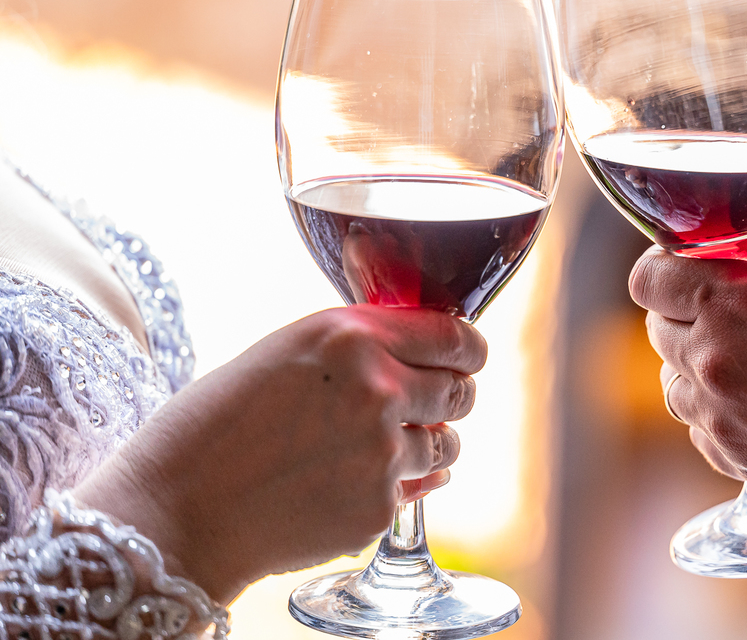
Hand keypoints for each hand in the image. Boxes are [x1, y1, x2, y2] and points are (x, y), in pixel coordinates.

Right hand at [74, 305, 484, 602]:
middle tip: (422, 403)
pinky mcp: (379, 508)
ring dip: (427, 443)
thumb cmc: (213, 425)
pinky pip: (419, 488)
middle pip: (461, 391)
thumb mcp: (285, 352)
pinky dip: (398, 484)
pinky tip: (354, 480)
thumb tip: (417, 351)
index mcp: (351, 337)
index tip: (468, 357)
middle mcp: (379, 389)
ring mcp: (383, 453)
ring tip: (375, 447)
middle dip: (449, 396)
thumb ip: (357, 345)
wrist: (176, 511)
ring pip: (447, 443)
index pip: (454, 337)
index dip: (468, 349)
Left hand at [629, 207, 746, 539]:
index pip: (649, 276)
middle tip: (746, 306)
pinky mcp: (736, 463)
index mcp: (741, 304)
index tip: (703, 264)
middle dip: (691, 308)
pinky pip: (699, 424)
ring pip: (673, 378)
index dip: (670, 263)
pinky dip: (720, 408)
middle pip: (658, 325)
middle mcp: (716, 364)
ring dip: (702, 359)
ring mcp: (721, 421)